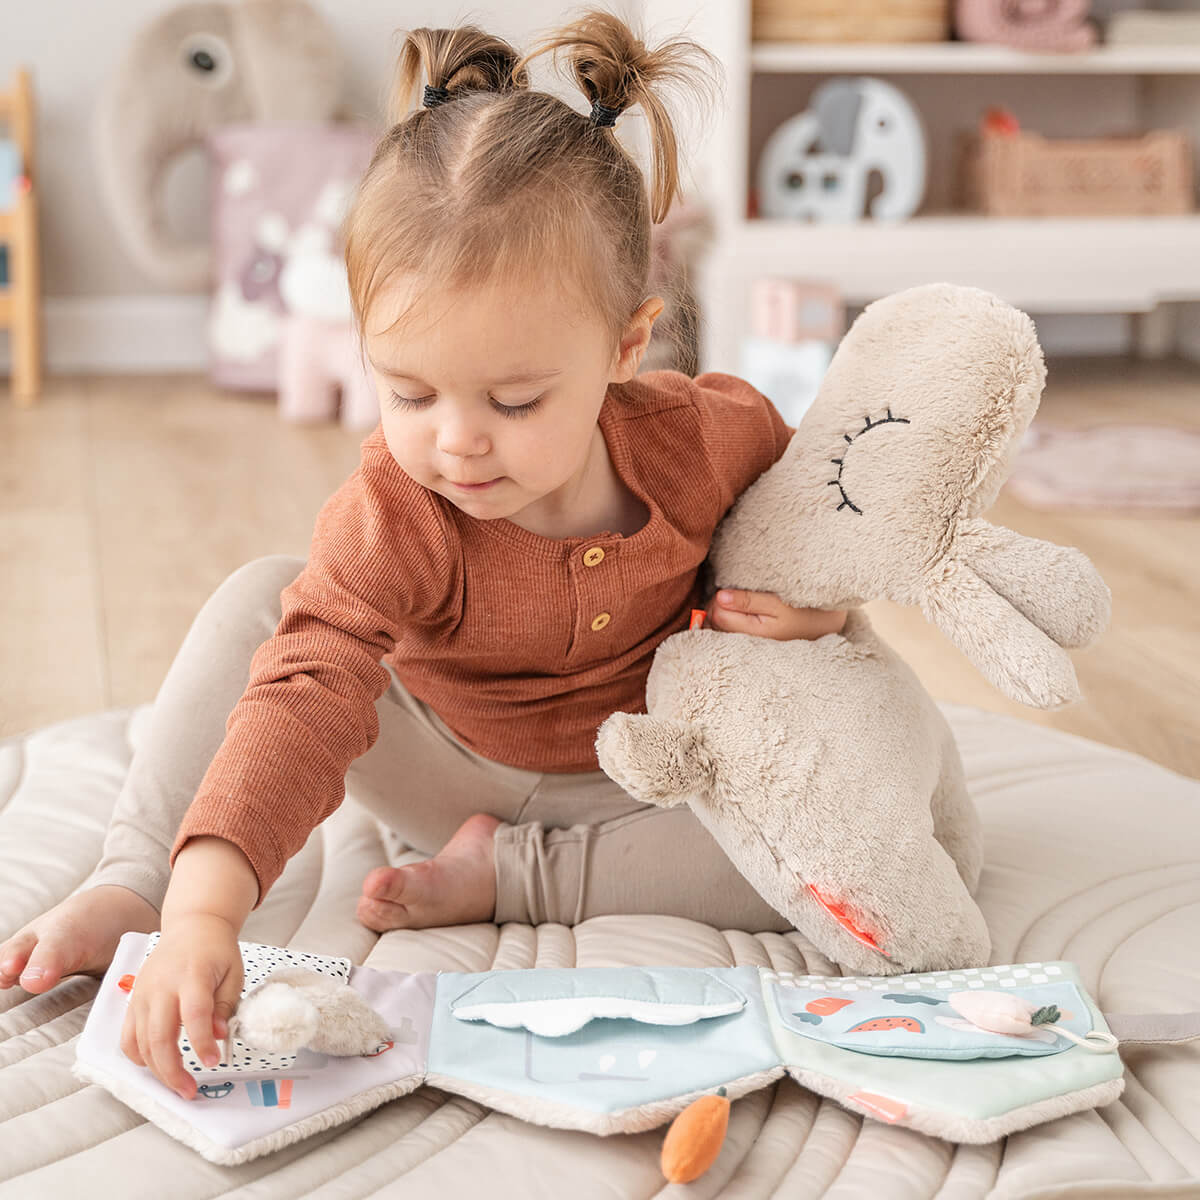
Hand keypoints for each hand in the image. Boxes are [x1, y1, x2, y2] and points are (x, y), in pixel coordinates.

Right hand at [120, 913, 243, 1100]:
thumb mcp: (233, 973)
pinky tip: (155, 1065)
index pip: (194, 1015)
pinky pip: (127, 1036)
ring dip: (156, 1069)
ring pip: (140, 1042)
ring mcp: (143, 994)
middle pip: (159, 1036)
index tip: (213, 1062)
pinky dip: (137, 1056)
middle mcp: (162, 986)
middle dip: (173, 1070)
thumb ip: (224, 1006)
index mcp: (193, 974)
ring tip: (177, 1084)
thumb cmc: (216, 950)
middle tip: (189, 1090)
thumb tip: (218, 1037)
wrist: (192, 926)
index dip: (202, 1043)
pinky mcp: (133, 1000)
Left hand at [707, 589, 847, 640]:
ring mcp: (742, 644)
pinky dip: (724, 620)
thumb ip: (748, 600)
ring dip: (720, 612)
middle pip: (712, 621)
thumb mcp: (777, 603)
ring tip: (737, 605)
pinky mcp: (743, 643)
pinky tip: (735, 614)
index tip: (731, 591)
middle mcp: (742, 642)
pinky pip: (722, 631)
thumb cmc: (800, 613)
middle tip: (734, 596)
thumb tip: (720, 596)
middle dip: (716, 605)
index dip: (718, 598)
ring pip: (715, 626)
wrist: (819, 629)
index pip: (716, 613)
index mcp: (750, 633)